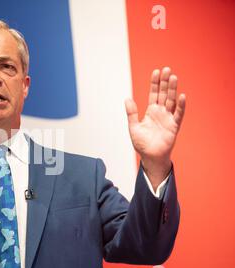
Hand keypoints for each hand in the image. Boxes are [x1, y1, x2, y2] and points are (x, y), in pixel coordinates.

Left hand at [125, 67, 185, 188]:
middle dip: (165, 82)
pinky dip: (180, 106)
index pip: (153, 94)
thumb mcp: (133, 127)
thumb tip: (127, 98)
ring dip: (172, 89)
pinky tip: (182, 96)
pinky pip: (178, 114)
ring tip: (173, 77)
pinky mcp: (174, 126)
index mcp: (151, 111)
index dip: (155, 83)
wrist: (150, 157)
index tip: (156, 72)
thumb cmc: (142, 143)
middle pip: (163, 94)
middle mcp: (161, 112)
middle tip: (167, 69)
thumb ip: (131, 113)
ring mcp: (168, 118)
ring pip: (171, 100)